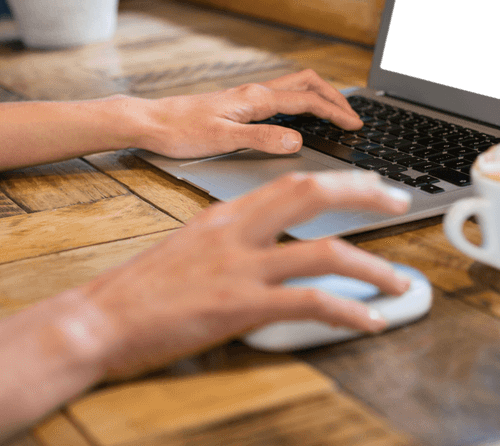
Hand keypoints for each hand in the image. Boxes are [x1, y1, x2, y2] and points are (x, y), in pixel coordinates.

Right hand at [82, 170, 411, 378]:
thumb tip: (270, 247)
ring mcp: (238, 268)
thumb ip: (232, 241)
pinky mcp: (237, 307)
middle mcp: (235, 232)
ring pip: (324, 253)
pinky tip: (368, 320)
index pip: (290, 182)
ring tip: (401, 283)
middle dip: (364, 196)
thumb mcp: (190, 247)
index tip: (368, 184)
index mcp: (224, 215)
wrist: (97, 319)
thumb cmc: (140, 290)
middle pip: (311, 195)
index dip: (336, 179)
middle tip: (401, 205)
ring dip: (373, 267)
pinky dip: (348, 311)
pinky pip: (308, 303)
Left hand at [134, 69, 362, 158]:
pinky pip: (281, 96)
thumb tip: (297, 142)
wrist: (150, 121)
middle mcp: (254, 92)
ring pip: (294, 86)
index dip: (335, 113)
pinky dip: (302, 101)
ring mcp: (247, 96)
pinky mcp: (239, 103)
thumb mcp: (222, 140)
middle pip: (306, 83)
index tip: (355, 125)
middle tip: (353, 116)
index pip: (307, 101)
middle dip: (334, 96)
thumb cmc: (180, 131)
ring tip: (335, 114)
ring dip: (319, 96)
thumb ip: (261, 140)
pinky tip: (301, 119)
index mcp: (255, 99)